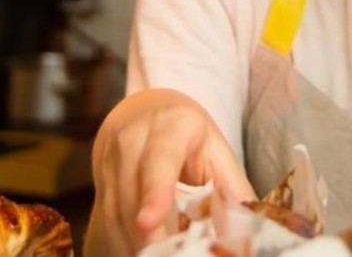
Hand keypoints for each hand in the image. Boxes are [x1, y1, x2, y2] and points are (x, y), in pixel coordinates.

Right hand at [86, 88, 256, 256]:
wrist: (145, 110)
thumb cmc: (188, 133)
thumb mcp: (216, 149)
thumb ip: (233, 186)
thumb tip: (252, 225)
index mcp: (171, 125)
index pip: (160, 159)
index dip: (154, 192)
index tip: (149, 223)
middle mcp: (133, 136)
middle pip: (132, 190)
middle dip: (144, 232)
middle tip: (161, 256)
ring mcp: (110, 155)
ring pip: (115, 206)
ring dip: (132, 240)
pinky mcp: (99, 176)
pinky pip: (105, 214)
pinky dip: (122, 237)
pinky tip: (138, 253)